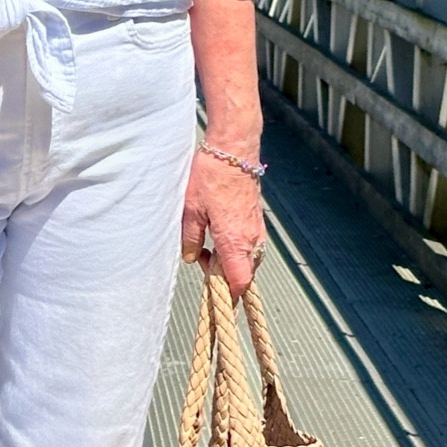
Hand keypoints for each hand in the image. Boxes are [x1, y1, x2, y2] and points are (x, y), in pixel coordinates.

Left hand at [181, 145, 265, 296]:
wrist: (234, 151)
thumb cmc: (212, 177)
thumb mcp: (190, 210)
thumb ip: (190, 238)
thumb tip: (189, 257)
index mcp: (234, 241)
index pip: (239, 282)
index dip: (229, 295)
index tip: (215, 295)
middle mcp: (251, 239)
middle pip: (244, 274)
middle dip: (224, 276)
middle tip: (201, 260)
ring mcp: (257, 230)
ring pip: (247, 259)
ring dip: (229, 261)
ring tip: (206, 246)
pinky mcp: (257, 221)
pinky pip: (250, 245)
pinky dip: (235, 248)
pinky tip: (217, 234)